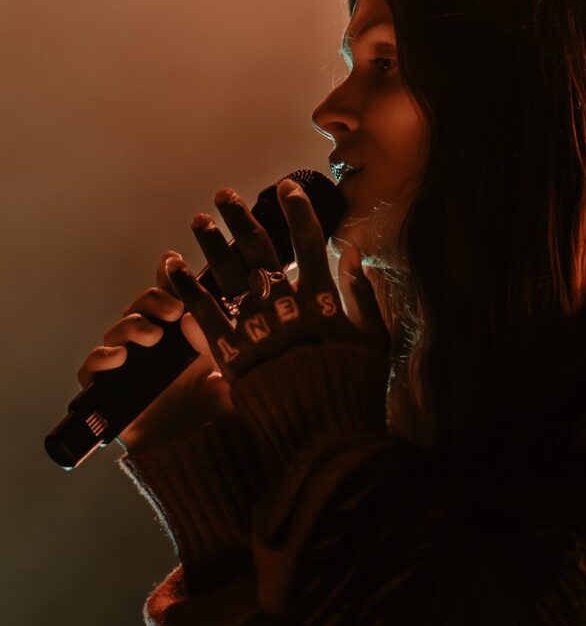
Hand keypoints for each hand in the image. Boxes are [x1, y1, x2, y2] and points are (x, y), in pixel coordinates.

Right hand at [77, 250, 233, 452]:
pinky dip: (100, 357)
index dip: (168, 277)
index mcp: (188, 338)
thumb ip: (216, 337)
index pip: (171, 297)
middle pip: (141, 309)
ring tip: (152, 336)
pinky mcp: (112, 397)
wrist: (212, 457)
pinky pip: (92, 370)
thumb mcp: (234, 368)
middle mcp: (159, 351)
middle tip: (173, 310)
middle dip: (152, 299)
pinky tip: (119, 358)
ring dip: (131, 326)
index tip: (172, 261)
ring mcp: (133, 372)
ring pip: (117, 333)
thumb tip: (191, 311)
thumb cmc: (228, 414)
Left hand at [164, 178, 388, 390]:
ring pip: (227, 274)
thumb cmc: (354, 389)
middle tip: (224, 195)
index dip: (298, 212)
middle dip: (241, 219)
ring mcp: (256, 327)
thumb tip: (353, 251)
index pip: (308, 243)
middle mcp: (284, 305)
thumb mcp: (373, 341)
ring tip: (198, 220)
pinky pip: (204, 313)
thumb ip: (362, 295)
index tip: (286, 188)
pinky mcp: (231, 353)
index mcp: (321, 299)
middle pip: (259, 251)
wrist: (323, 437)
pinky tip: (171, 265)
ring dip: (211, 244)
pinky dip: (186, 287)